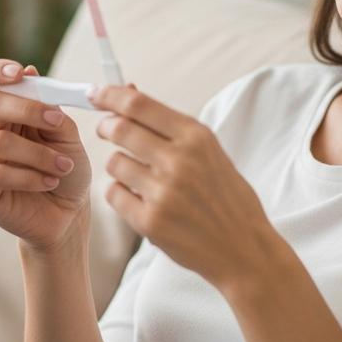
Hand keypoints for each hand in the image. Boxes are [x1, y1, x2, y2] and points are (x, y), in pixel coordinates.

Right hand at [0, 59, 92, 252]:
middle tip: (57, 123)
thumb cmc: (66, 170)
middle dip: (28, 110)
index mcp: (6, 111)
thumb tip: (30, 71)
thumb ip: (50, 107)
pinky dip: (29, 177)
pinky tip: (48, 183)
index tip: (20, 73)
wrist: (68, 214)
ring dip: (38, 154)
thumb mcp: (67, 134)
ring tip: (63, 167)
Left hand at [87, 83, 278, 292]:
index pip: (139, 105)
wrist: (244, 249)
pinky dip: (121, 193)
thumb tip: (128, 92)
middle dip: (106, 126)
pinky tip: (139, 198)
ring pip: (113, 162)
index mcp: (197, 138)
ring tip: (138, 175)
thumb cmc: (227, 197)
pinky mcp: (150, 222)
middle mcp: (179, 161)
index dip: (110, 95)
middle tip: (106, 128)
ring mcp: (163, 193)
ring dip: (119, 165)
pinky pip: (114, 194)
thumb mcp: (209, 152)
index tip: (96, 94)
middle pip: (119, 128)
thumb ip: (169, 126)